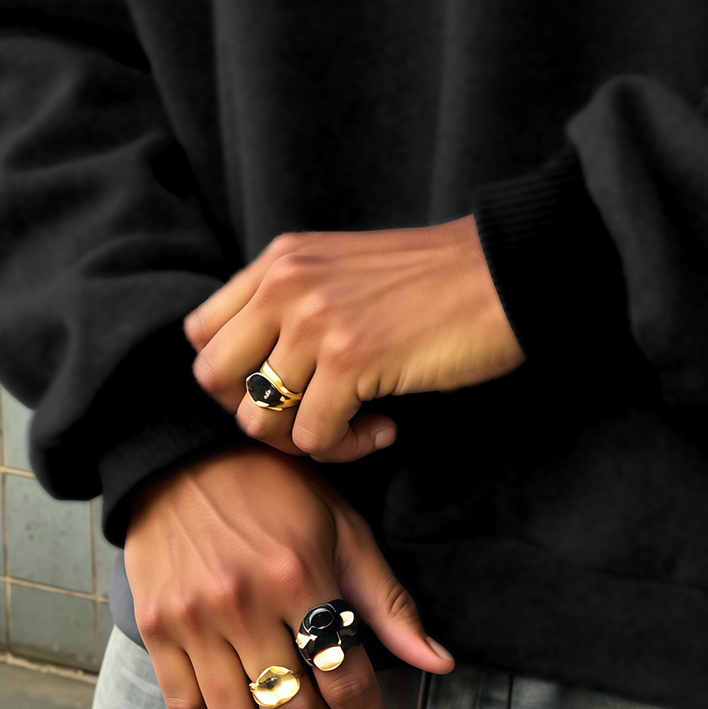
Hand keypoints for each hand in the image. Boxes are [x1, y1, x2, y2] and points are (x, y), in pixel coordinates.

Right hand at [124, 447, 452, 708]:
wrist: (185, 457)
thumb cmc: (276, 489)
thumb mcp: (343, 528)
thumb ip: (388, 601)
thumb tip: (438, 661)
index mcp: (299, 572)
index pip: (344, 676)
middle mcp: (244, 601)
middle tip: (324, 707)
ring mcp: (193, 617)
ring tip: (277, 682)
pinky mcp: (154, 626)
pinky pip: (188, 705)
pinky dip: (214, 705)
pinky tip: (232, 673)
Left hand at [185, 219, 524, 461]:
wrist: (505, 271)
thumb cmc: (435, 281)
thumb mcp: (344, 270)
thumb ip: (294, 301)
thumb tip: (253, 371)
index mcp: (282, 260)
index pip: (202, 332)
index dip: (231, 376)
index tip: (283, 388)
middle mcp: (287, 283)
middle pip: (213, 378)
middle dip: (256, 413)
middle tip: (309, 416)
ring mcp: (315, 319)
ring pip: (258, 419)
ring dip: (306, 439)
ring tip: (356, 424)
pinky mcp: (352, 358)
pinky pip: (314, 438)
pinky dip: (348, 448)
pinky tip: (386, 426)